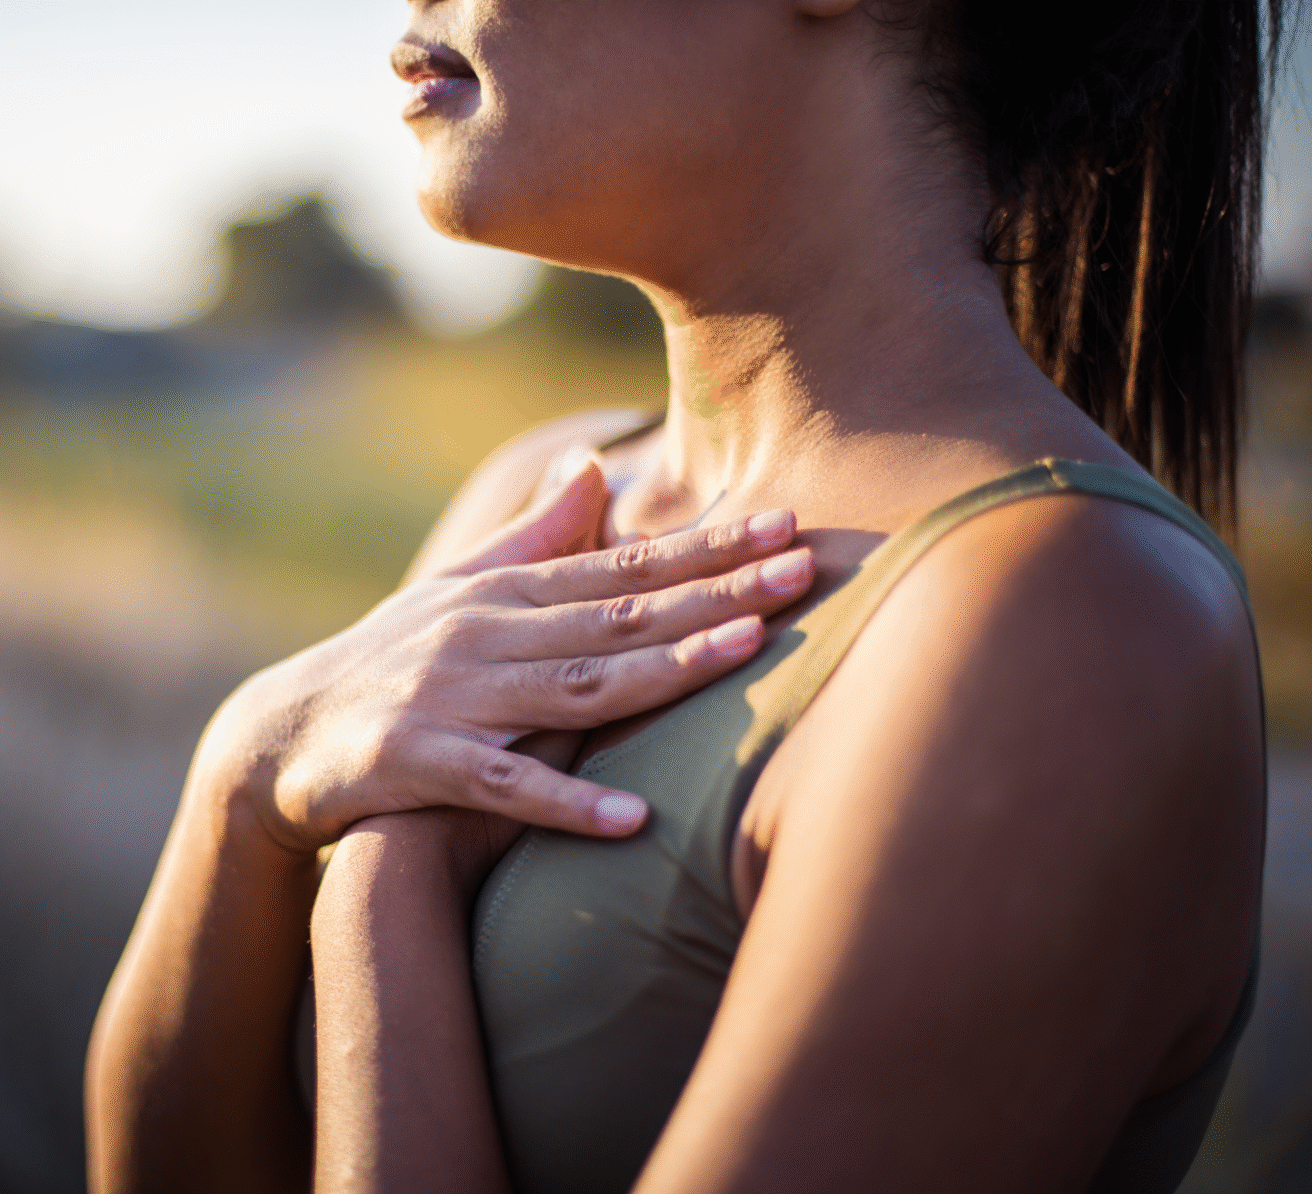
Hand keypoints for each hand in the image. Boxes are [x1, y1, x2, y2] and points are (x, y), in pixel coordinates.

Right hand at [210, 457, 814, 855]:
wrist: (282, 733)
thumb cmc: (393, 655)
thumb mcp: (460, 587)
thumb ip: (534, 535)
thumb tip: (593, 466)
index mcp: (509, 592)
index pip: (625, 565)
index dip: (708, 548)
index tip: (786, 527)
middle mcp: (489, 633)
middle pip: (620, 614)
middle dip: (717, 592)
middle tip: (803, 570)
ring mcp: (453, 696)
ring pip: (575, 684)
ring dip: (663, 669)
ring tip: (746, 652)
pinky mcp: (416, 762)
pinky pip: (502, 786)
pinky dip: (565, 802)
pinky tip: (633, 819)